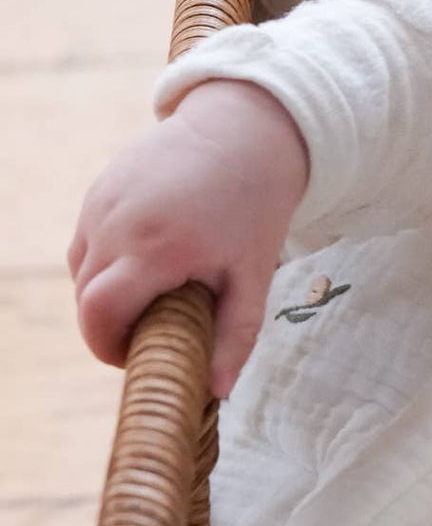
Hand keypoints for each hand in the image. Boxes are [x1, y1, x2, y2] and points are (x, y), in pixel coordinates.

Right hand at [69, 80, 310, 398]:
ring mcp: (101, 203)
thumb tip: (216, 392)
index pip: (100, 315)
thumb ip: (235, 335)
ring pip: (82, 269)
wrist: (247, 132)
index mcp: (156, 249)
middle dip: (110, 325)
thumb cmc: (256, 206)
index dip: (108, 347)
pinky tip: (151, 255)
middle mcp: (117, 225)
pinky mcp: (98, 188)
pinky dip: (108, 260)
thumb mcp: (255, 275)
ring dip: (108, 292)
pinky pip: (88, 240)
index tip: (137, 356)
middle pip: (87, 298)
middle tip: (155, 329)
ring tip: (158, 289)